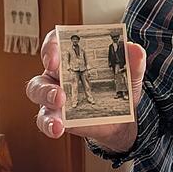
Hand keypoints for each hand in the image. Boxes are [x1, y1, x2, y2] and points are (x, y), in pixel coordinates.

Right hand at [25, 29, 145, 151]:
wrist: (121, 119)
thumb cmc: (117, 88)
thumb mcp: (129, 74)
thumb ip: (133, 61)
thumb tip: (135, 49)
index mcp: (72, 58)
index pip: (54, 44)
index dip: (50, 48)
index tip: (54, 58)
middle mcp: (57, 76)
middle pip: (41, 75)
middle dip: (47, 84)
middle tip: (60, 93)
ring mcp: (53, 98)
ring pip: (37, 95)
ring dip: (46, 101)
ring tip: (59, 109)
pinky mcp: (56, 117)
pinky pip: (44, 120)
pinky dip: (49, 124)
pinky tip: (58, 128)